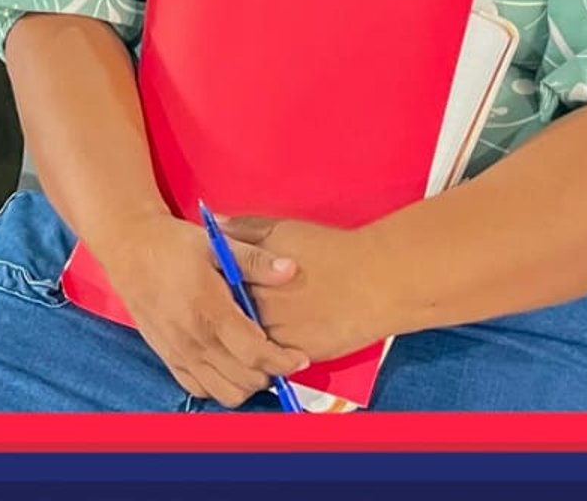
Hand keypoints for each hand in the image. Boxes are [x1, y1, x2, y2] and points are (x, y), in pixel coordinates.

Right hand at [96, 213, 307, 407]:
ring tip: (255, 363)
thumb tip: (291, 269)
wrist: (129, 247)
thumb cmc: (174, 243)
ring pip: (223, 392)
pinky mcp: (167, 355)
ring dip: (245, 384)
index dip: (282, 361)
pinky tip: (227, 365)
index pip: (255, 353)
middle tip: (280, 357)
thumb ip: (255, 261)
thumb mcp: (216, 243)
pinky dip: (219, 385)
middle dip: (269, 373)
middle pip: (244, 379)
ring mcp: (178, 351)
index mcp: (210, 309)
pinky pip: (198, 389)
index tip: (299, 358)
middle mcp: (194, 338)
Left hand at [218, 215, 380, 363]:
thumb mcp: (282, 229)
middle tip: (227, 311)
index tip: (211, 286)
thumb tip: (214, 223)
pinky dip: (267, 356)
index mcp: (249, 279)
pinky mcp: (296, 358)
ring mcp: (276, 338)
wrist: (375, 282)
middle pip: (226, 322)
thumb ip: (244, 229)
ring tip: (249, 330)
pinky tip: (272, 342)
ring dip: (243, 342)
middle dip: (223, 318)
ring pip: (245, 347)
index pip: (214, 290)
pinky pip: (270, 362)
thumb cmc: (330, 251)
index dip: (211, 288)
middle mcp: (257, 312)